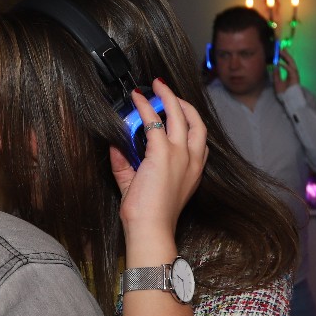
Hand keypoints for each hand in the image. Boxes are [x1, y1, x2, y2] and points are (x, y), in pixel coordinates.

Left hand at [110, 79, 207, 240]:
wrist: (150, 229)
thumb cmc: (149, 216)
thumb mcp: (137, 186)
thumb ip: (126, 165)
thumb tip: (115, 145)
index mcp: (193, 171)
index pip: (200, 141)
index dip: (190, 122)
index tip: (178, 111)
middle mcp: (192, 161)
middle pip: (196, 121)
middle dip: (182, 102)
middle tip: (168, 91)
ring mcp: (180, 155)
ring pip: (180, 115)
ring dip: (168, 97)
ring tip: (157, 86)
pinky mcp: (163, 153)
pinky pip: (154, 121)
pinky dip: (146, 106)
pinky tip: (137, 99)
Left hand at [273, 48, 300, 94]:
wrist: (288, 101)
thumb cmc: (284, 93)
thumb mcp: (277, 82)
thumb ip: (276, 74)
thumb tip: (274, 66)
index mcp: (290, 73)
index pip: (287, 62)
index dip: (283, 56)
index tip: (278, 50)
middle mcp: (294, 72)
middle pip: (290, 60)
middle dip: (285, 53)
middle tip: (279, 47)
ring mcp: (295, 75)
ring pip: (291, 63)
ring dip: (286, 57)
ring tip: (280, 51)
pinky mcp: (295, 78)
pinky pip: (290, 70)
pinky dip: (285, 66)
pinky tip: (280, 63)